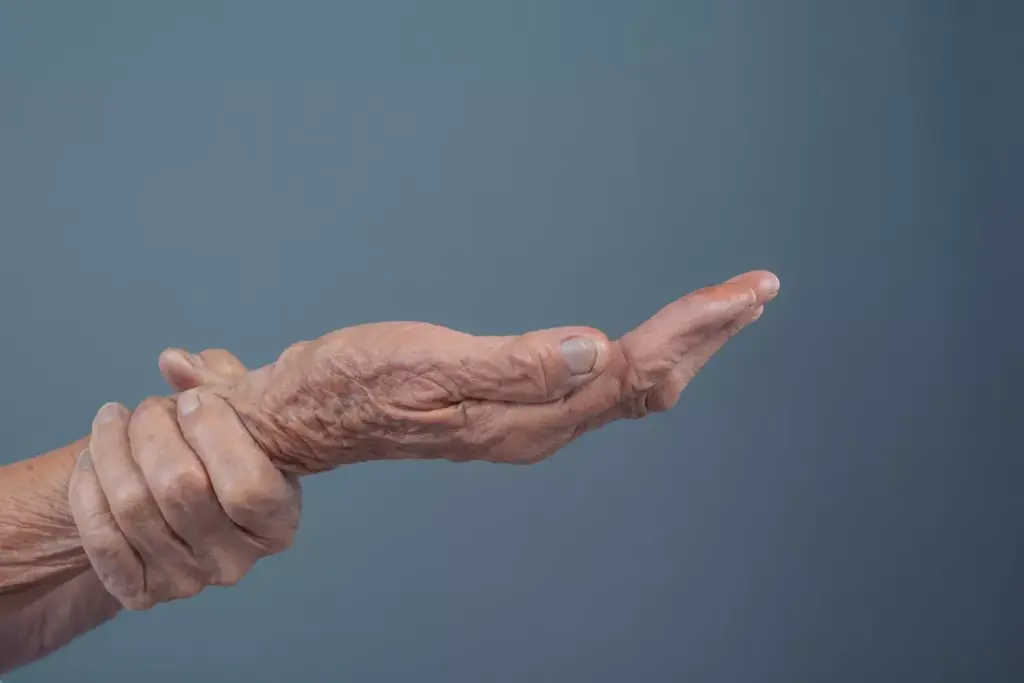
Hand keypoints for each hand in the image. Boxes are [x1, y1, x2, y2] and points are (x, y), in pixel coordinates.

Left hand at [68, 349, 301, 609]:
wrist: (177, 505)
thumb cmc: (218, 450)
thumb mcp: (237, 410)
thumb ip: (218, 380)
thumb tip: (174, 363)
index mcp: (279, 521)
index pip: (250, 488)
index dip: (217, 434)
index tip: (194, 400)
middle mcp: (238, 561)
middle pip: (183, 489)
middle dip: (156, 430)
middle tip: (149, 405)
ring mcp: (188, 582)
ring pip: (134, 506)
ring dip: (113, 448)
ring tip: (114, 419)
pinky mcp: (141, 592)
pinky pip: (101, 537)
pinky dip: (88, 487)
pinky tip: (94, 457)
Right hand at [213, 270, 779, 473]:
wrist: (306, 415)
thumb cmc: (355, 385)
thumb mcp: (427, 367)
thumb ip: (513, 365)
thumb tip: (597, 350)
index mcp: (526, 419)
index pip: (633, 372)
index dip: (694, 330)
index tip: (746, 292)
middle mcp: (539, 428)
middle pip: (647, 383)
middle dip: (705, 335)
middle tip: (757, 289)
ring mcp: (528, 422)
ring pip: (630, 387)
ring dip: (682, 347)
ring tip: (727, 310)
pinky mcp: (514, 408)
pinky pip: (601, 387)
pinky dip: (643, 355)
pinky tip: (652, 342)